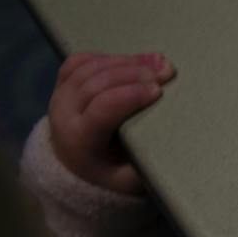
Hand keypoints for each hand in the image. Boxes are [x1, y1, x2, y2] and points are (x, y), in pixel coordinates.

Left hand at [48, 50, 175, 194]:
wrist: (73, 168)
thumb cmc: (110, 174)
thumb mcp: (131, 180)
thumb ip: (149, 160)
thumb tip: (178, 135)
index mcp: (80, 140)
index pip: (103, 108)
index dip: (131, 95)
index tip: (159, 91)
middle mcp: (64, 114)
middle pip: (96, 82)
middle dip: (134, 72)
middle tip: (166, 71)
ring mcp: (59, 96)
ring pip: (89, 68)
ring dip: (125, 61)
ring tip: (155, 61)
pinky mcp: (62, 84)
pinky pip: (80, 61)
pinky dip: (107, 57)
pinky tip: (130, 60)